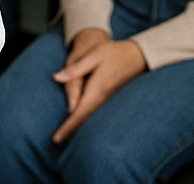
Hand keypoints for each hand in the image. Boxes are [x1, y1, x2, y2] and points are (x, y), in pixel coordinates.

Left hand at [50, 28, 146, 142]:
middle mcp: (103, 98)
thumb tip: (56, 78)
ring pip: (92, 119)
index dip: (68, 126)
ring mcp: (109, 100)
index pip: (80, 112)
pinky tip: (81, 124)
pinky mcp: (111, 99)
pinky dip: (87, 121)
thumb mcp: (94, 55)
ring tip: (65, 137)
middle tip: (57, 140)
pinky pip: (97, 114)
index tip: (57, 137)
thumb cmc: (114, 53)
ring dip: (79, 128)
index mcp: (97, 89)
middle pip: (85, 120)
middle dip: (71, 132)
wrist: (136, 56)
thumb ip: (76, 69)